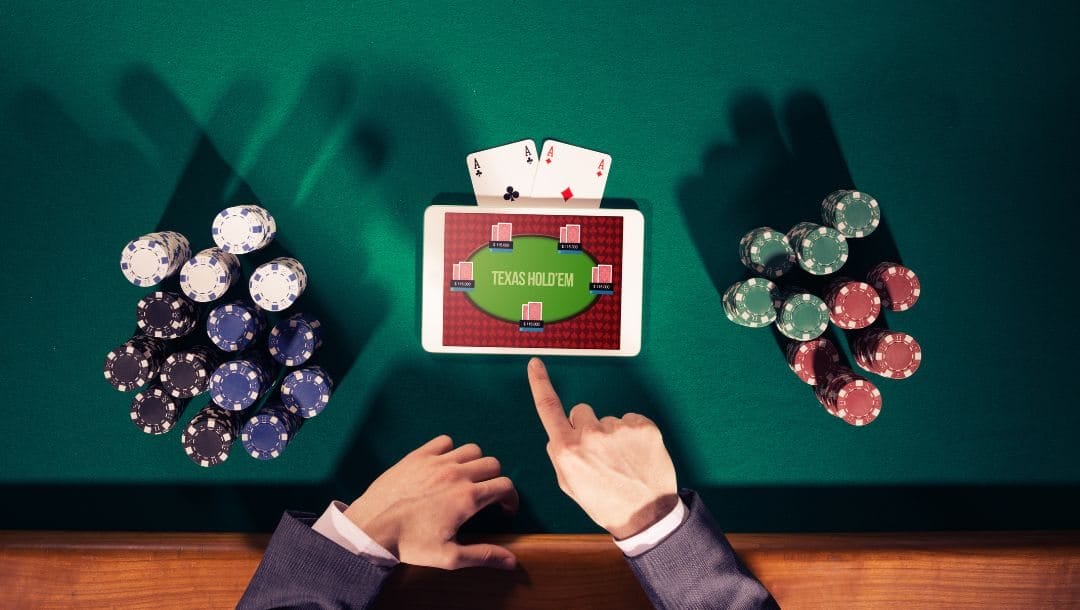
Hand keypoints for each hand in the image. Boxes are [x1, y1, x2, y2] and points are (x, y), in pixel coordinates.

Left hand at [343, 435, 518, 569]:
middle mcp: (456, 474)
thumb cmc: (410, 544)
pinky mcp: (419, 455)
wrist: (372, 528)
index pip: (505, 485)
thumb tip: (512, 562)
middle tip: (485, 495)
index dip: (510, 498)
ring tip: (466, 479)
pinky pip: (445, 441)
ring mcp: (437, 462)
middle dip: (494, 480)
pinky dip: (450, 450)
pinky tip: (444, 466)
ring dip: (475, 463)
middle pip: (492, 464)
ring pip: (472, 450)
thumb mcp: (449, 556)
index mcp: (468, 497)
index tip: (504, 509)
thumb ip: (483, 555)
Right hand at [527, 358, 678, 539]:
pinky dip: (634, 435)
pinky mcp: (643, 426)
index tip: (535, 364)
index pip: (548, 407)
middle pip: (581, 412)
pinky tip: (637, 455)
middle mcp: (589, 434)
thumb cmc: (605, 503)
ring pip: (608, 420)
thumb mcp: (570, 485)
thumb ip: (560, 455)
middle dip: (587, 427)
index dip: (539, 383)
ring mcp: (618, 429)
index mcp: (567, 450)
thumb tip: (561, 435)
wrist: (647, 516)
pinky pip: (631, 421)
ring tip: (623, 461)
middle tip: (601, 454)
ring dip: (613, 435)